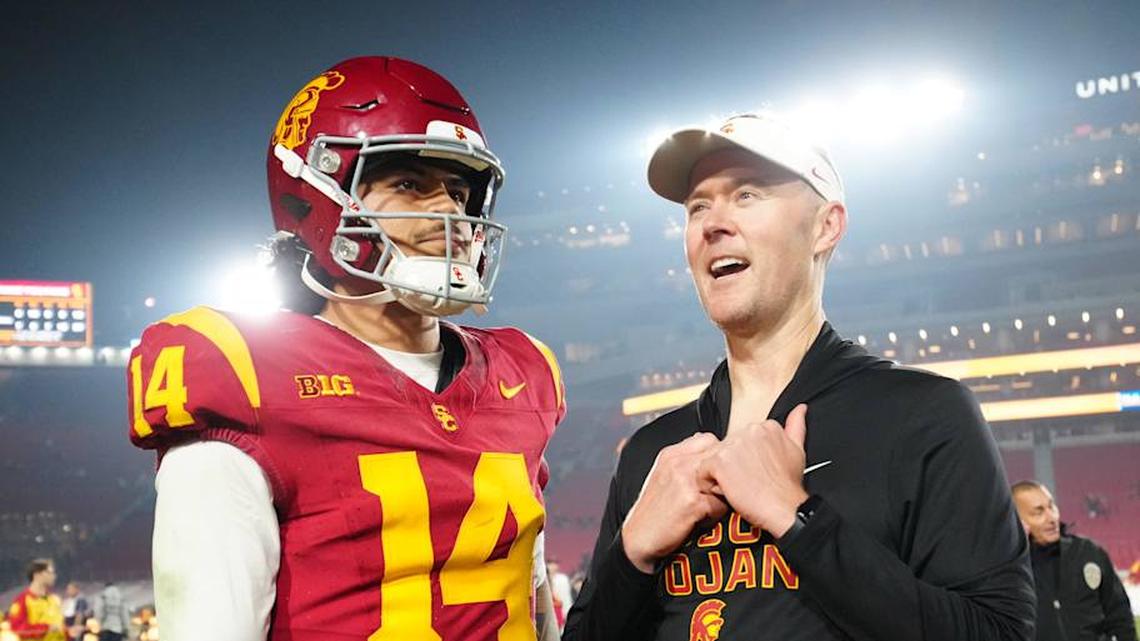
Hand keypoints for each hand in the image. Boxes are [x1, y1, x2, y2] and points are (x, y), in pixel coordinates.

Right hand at [622, 433, 727, 572]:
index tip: (708, 477)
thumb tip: (713, 453)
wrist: (638, 539)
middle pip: (721, 459)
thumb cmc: (654, 511)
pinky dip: (714, 516)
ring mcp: (684, 480)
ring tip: (701, 509)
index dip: (715, 460)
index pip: (709, 440)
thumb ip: (686, 461)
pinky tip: (697, 521)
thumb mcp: (664, 476)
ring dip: (719, 497)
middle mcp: (677, 461)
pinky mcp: (692, 501)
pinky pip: (721, 505)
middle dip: (721, 477)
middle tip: (707, 495)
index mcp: (670, 453)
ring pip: (725, 482)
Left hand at [699, 403, 809, 537]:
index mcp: (765, 426)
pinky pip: (702, 472)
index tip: (754, 471)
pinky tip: (728, 492)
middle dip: (731, 466)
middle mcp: (748, 431)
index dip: (744, 459)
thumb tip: (800, 409)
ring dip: (720, 475)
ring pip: (712, 459)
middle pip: (726, 448)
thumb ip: (796, 426)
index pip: (741, 439)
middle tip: (747, 481)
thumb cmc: (788, 487)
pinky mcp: (720, 461)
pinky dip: (709, 485)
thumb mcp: (797, 451)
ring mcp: (733, 445)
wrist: (784, 509)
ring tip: (738, 488)